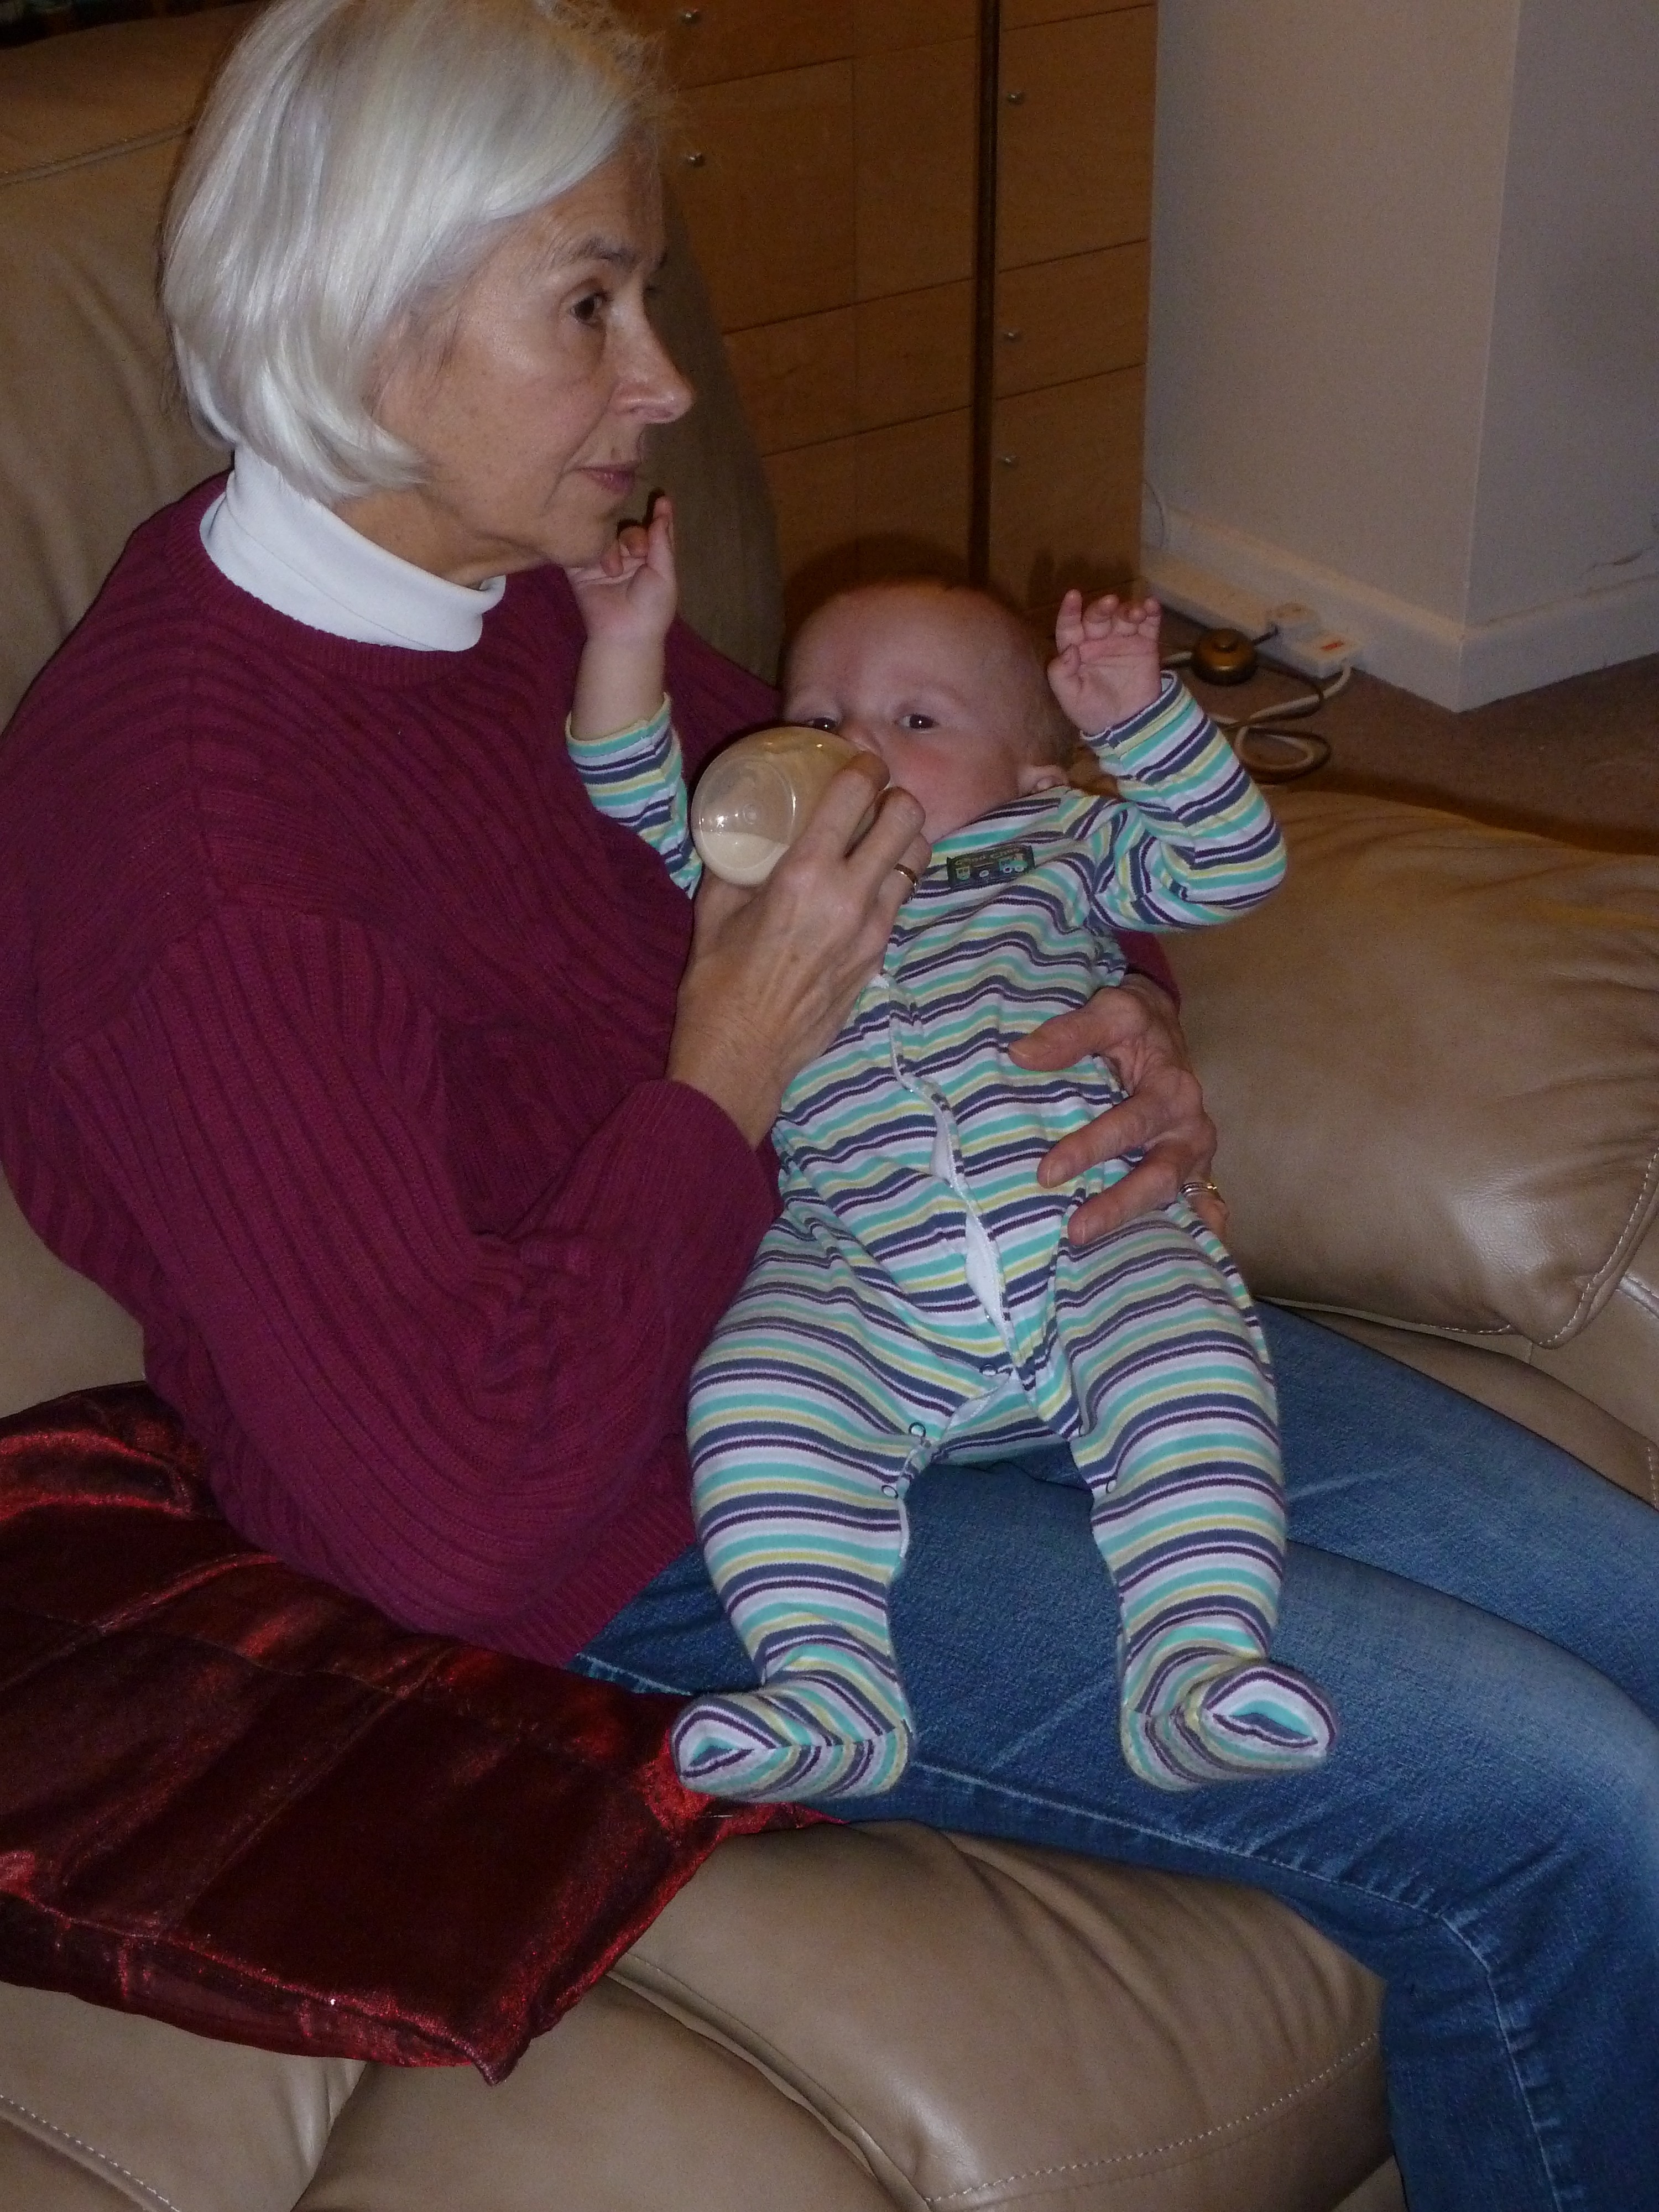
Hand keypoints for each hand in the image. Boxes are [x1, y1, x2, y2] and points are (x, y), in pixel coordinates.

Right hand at [565, 496, 676, 649]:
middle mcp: (627, 557)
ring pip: (606, 535)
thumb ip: (663, 543)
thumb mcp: (665, 574)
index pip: (653, 531)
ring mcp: (603, 561)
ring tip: (615, 570)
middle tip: (639, 552)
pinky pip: (581, 546)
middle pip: (628, 529)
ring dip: (613, 548)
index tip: (662, 499)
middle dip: (634, 536)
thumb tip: (663, 511)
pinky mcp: (581, 568)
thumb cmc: (652, 608)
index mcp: (650, 559)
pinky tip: (594, 550)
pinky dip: (586, 544)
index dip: (658, 516)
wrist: (625, 634)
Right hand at [668, 758, 931, 1144]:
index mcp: (805, 876)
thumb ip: (733, 864)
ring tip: (876, 837)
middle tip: (873, 796)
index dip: (864, 764)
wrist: (745, 1058)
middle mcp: (850, 897)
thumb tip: (739, 831)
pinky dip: (891, 881)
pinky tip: (864, 884)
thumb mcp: (714, 911)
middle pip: (907, 818)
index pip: (857, 795)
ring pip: (916, 860)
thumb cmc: (718, 985)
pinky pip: (900, 901)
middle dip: (894, 796)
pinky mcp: (879, 957)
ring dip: (901, 840)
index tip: (857, 757)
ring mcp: (873, 930)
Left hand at [1009, 974, 1225, 1243]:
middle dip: (1118, 1205)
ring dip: (1139, 1224)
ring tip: (1103, 1249)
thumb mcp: (1109, 1012)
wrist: (1163, 1024)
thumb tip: (1022, 1055)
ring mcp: (1196, 1152)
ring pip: (1172, 1195)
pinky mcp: (1195, 1168)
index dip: (1090, 1150)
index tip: (1047, 1174)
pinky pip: (1202, 1203)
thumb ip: (1069, 1033)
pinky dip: (1198, 1229)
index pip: (1128, 1125)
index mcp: (1172, 1089)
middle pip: (1159, 1175)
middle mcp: (1190, 1126)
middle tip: (1076, 1231)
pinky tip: (1186, 1259)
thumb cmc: (1133, 1022)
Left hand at [1048, 590, 1163, 738]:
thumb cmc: (1092, 711)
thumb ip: (1061, 674)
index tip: (1073, 596)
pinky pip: (1149, 624)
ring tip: (1136, 612)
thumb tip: (1068, 650)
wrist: (1127, 724)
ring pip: (1123, 616)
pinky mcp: (1145, 644)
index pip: (1069, 627)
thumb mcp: (1070, 698)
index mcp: (1077, 650)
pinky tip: (1151, 606)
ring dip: (1129, 609)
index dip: (1069, 611)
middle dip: (1102, 608)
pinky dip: (1151, 612)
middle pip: (1098, 617)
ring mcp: (1123, 640)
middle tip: (1110, 603)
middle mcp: (1098, 640)